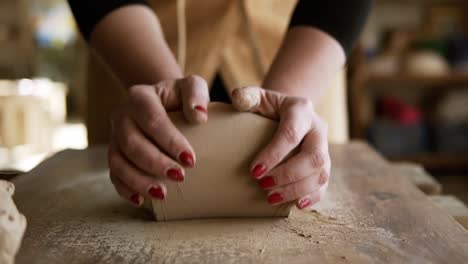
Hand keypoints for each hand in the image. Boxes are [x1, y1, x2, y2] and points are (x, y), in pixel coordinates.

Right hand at [108, 75, 208, 205]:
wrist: (160, 102)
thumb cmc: (179, 97)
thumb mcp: (190, 86)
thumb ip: (196, 94)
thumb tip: (199, 117)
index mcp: (139, 97)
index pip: (153, 120)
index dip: (170, 142)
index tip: (191, 160)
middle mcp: (122, 116)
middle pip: (132, 144)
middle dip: (155, 163)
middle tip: (180, 177)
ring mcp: (115, 137)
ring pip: (118, 162)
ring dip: (138, 181)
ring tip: (162, 194)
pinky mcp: (115, 154)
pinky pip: (113, 174)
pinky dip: (125, 189)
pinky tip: (140, 201)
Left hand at [232, 86, 329, 208]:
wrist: (288, 112)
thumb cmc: (268, 106)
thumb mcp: (258, 97)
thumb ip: (247, 96)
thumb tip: (236, 98)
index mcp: (302, 110)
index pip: (291, 134)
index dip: (274, 154)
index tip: (254, 171)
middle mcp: (318, 128)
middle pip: (313, 156)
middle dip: (288, 175)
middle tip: (263, 186)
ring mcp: (324, 147)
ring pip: (321, 173)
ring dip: (297, 189)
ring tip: (271, 198)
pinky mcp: (324, 164)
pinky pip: (325, 184)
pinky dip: (313, 197)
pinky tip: (296, 205)